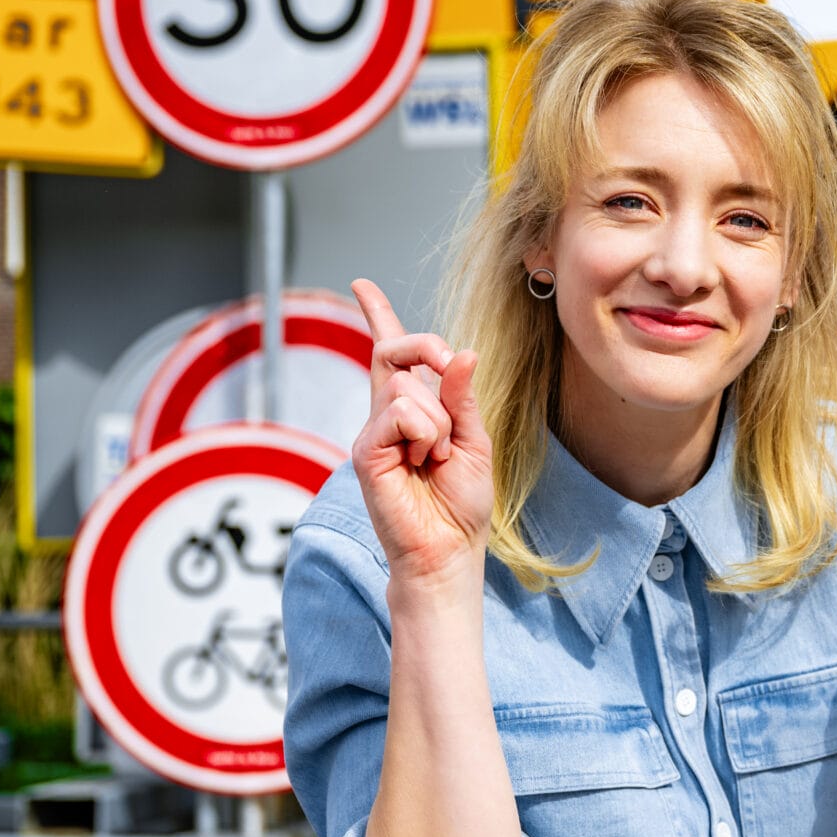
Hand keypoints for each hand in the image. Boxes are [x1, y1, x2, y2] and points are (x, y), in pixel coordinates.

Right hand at [347, 279, 494, 584]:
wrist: (449, 550)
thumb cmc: (461, 504)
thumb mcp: (474, 441)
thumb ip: (462, 397)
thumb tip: (460, 352)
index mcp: (415, 410)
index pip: (391, 354)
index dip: (378, 317)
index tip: (362, 287)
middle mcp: (388, 415)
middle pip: (398, 351)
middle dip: (427, 348)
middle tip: (448, 378)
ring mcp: (374, 431)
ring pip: (408, 385)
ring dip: (439, 421)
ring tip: (436, 459)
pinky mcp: (365, 450)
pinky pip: (399, 411)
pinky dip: (425, 433)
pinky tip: (423, 462)